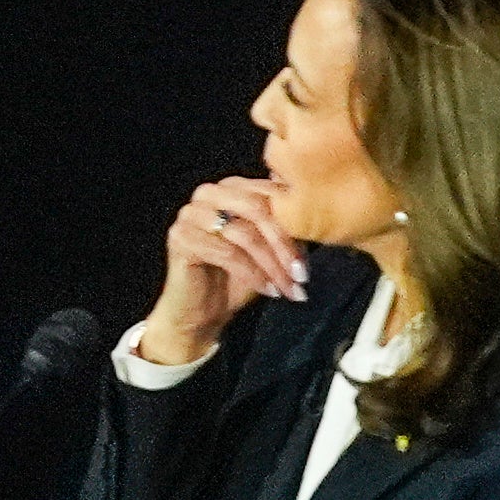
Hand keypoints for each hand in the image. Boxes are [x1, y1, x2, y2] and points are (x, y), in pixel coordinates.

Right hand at [140, 173, 307, 366]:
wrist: (202, 312)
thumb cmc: (240, 278)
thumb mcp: (271, 248)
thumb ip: (286, 226)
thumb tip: (320, 212)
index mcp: (231, 187)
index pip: (271, 195)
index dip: (297, 227)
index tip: (310, 260)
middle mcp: (208, 194)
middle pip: (257, 209)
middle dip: (284, 244)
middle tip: (301, 275)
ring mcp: (190, 214)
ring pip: (244, 233)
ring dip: (272, 265)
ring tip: (288, 288)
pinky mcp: (179, 237)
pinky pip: (226, 253)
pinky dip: (252, 274)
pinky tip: (268, 290)